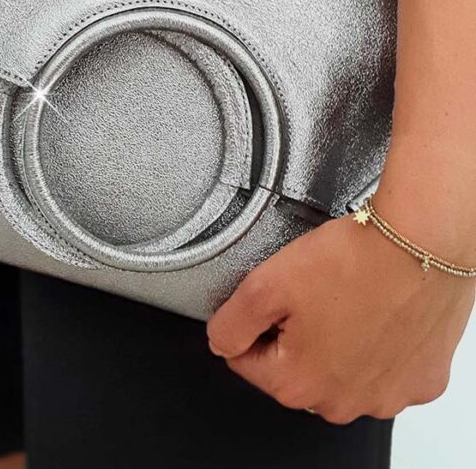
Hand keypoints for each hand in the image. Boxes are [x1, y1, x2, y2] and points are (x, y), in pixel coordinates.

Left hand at [206, 209, 474, 423]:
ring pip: (340, 368)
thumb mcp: (266, 284)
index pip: (246, 360)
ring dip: (337, 339)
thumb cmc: (355, 260)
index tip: (276, 297)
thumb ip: (232, 322)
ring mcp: (387, 395)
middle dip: (295, 331)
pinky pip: (384, 365)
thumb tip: (222, 342)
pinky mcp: (421, 378)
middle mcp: (344, 403)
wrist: (422, 241)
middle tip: (314, 291)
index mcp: (299, 384)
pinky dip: (378, 342)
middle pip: (296, 367)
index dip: (253, 320)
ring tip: (349, 297)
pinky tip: (379, 311)